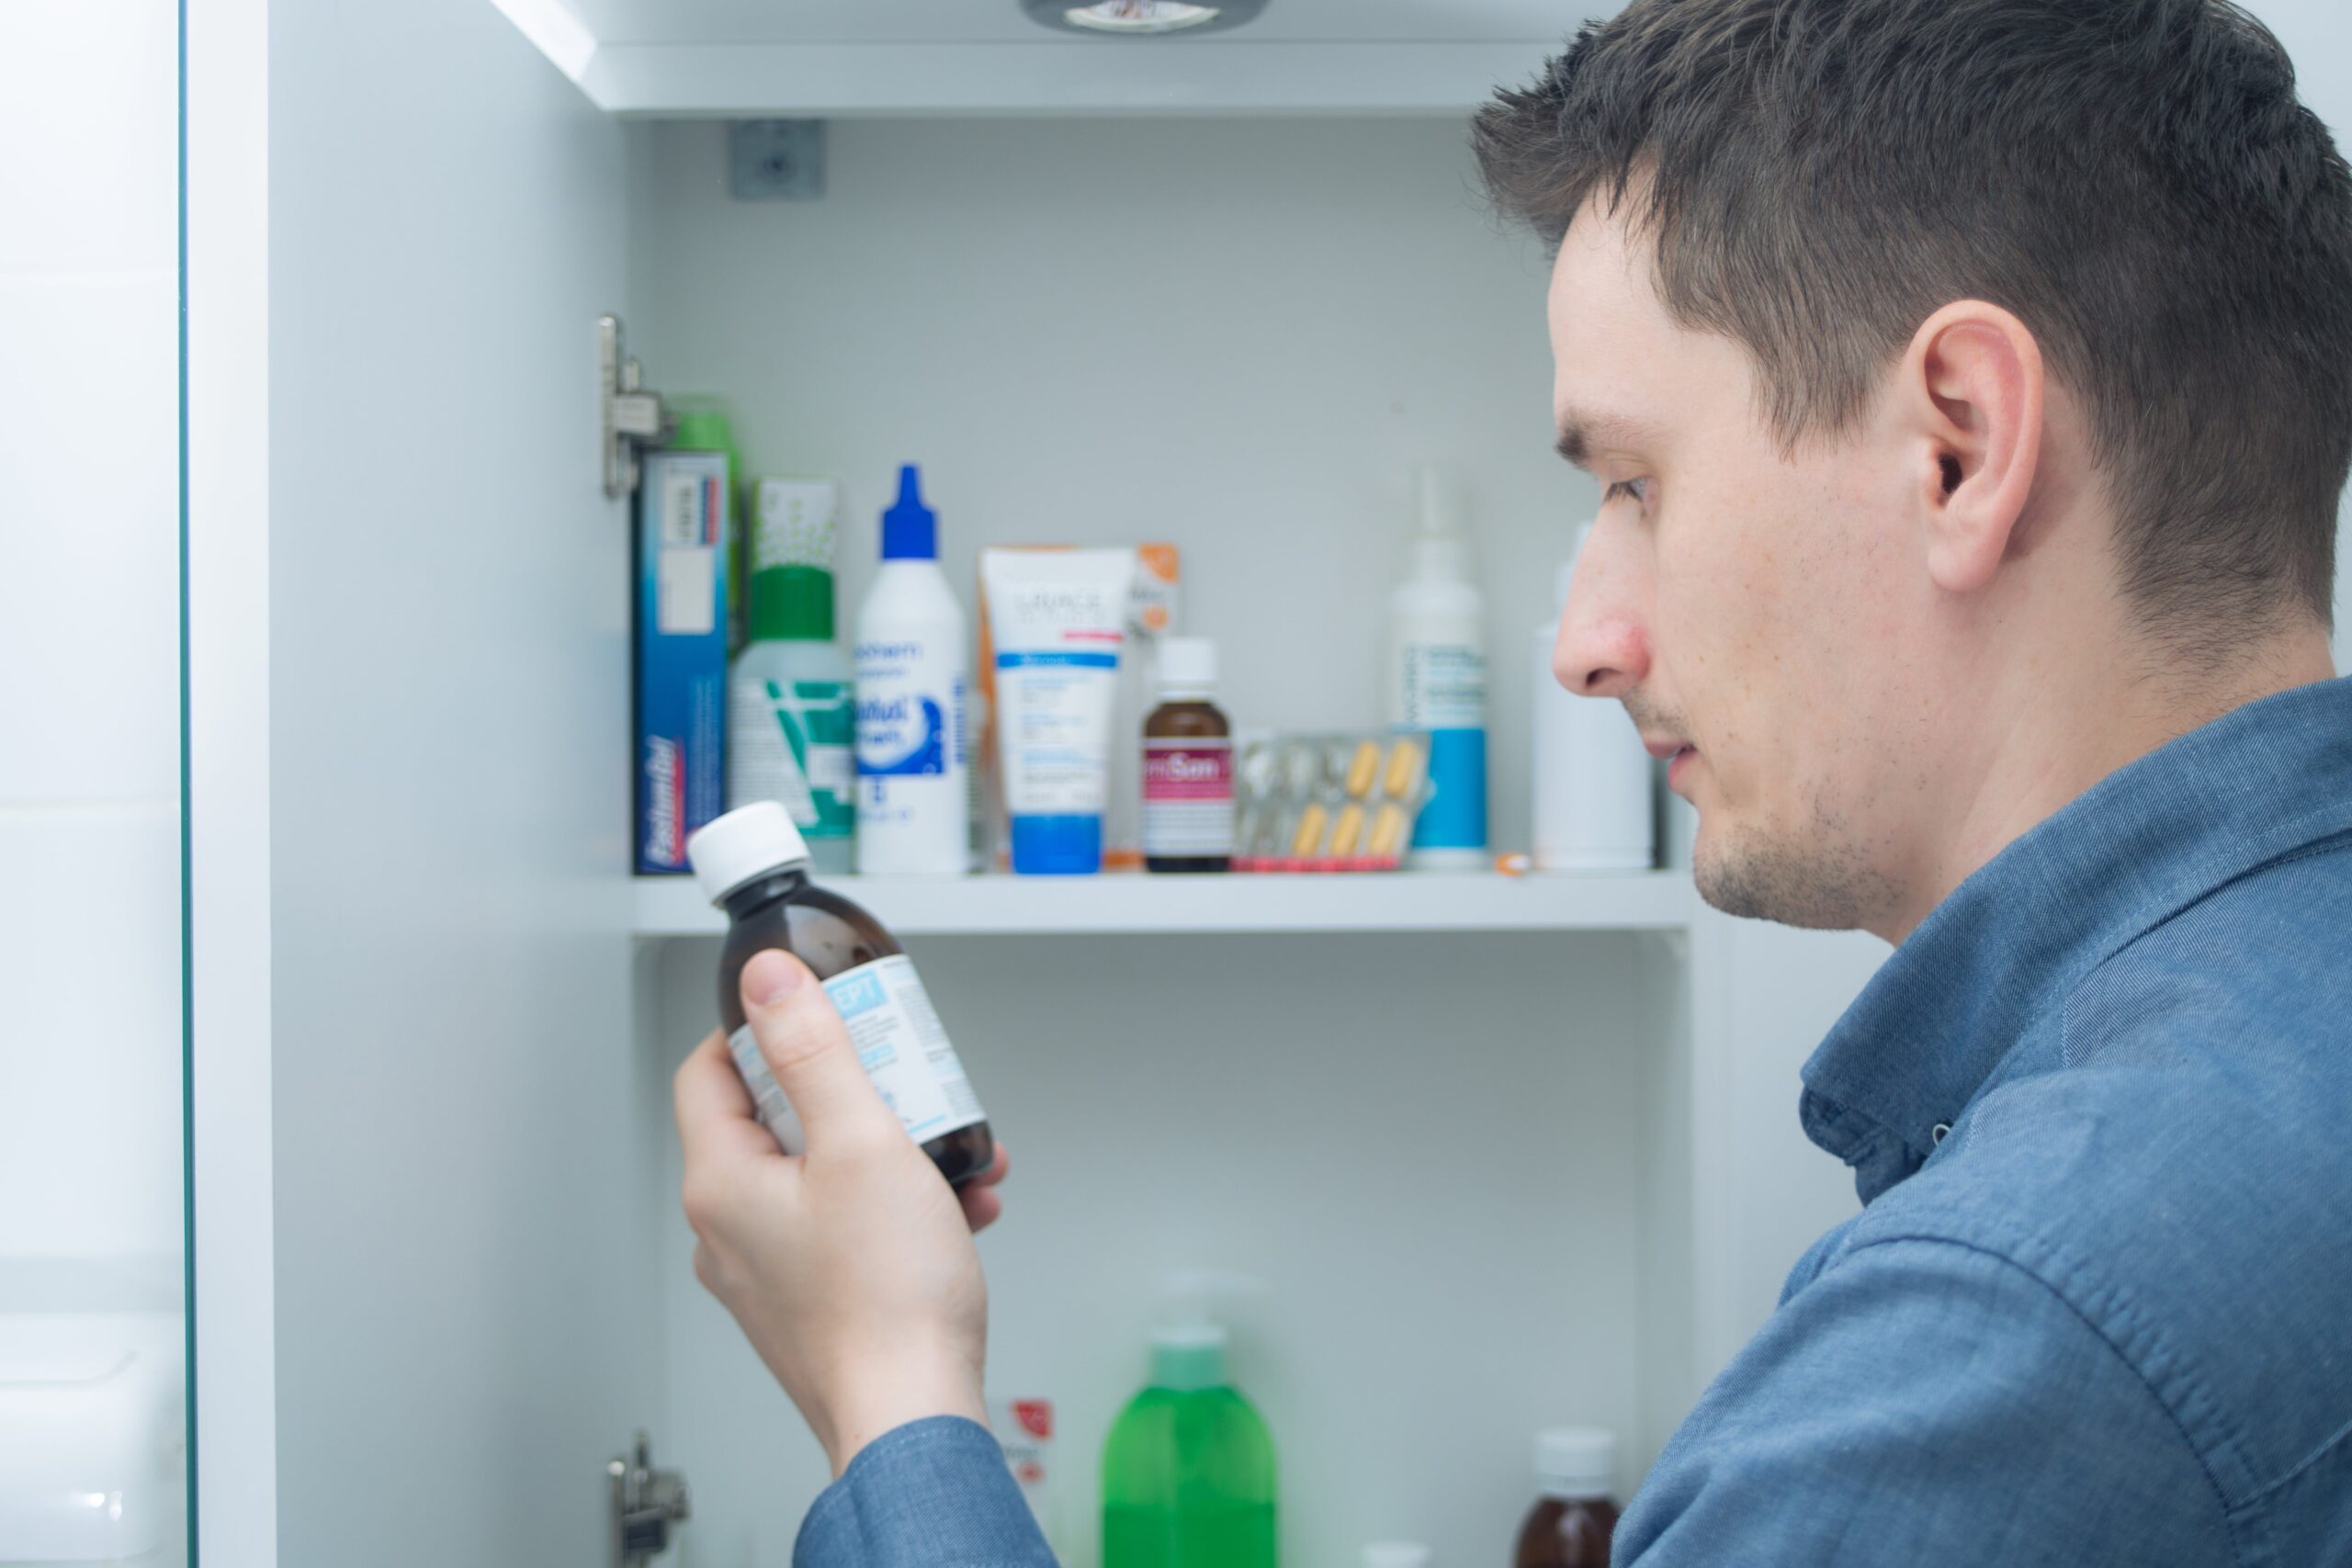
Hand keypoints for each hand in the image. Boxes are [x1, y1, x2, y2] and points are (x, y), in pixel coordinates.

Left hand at [674, 948, 1012, 1473]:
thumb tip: (769, 982)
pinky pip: (845, 1228)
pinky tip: (956, 1206)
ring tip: (946, 1149)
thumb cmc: (887, 1299)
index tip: (814, 1016)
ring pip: (819, 1176)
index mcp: (722, 1184)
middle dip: (850, 1090)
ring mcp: (769, 1273)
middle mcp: (729, 1232)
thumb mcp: (861, 1142)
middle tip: (900, 1077)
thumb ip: (815, 1052)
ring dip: (888, 1149)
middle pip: (773, 1122)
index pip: (707, 1072)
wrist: (911, 1417)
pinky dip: (895, 1206)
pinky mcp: (811, 1305)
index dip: (758, 1031)